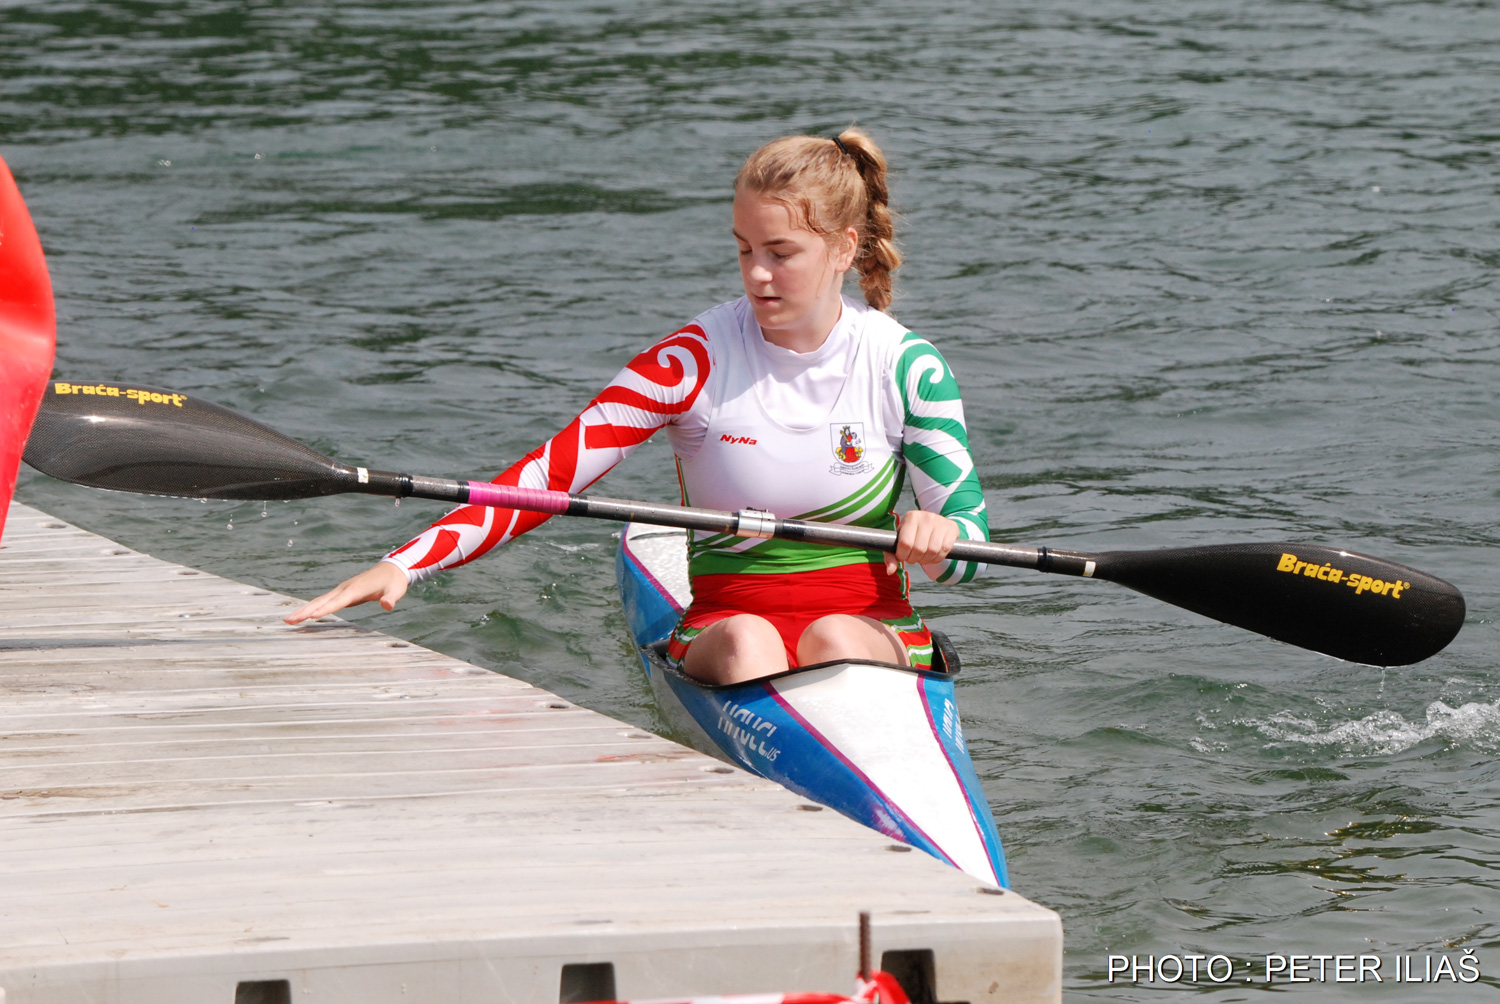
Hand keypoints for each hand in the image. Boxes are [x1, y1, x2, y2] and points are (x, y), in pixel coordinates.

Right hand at [284, 561, 409, 624]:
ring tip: (288, 620)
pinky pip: (323, 601)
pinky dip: (312, 608)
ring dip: (304, 610)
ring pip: (319, 600)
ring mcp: (341, 590)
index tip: (312, 617)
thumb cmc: (394, 582)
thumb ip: (391, 598)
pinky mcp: (341, 593)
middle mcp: (345, 588)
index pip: (339, 601)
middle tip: (289, 620)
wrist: (391, 569)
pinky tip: (302, 616)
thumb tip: (388, 605)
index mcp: (357, 589)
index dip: (326, 609)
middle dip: (305, 611)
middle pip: (322, 601)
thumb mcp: (397, 590)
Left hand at [885, 510, 958, 574]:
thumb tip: (890, 571)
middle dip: (914, 559)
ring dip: (926, 560)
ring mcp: (940, 522)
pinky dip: (938, 558)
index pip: (905, 543)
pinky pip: (944, 550)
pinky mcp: (952, 528)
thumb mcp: (899, 541)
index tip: (903, 556)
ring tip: (923, 557)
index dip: (903, 556)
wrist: (935, 525)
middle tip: (914, 558)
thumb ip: (891, 556)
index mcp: (911, 517)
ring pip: (933, 551)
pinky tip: (933, 555)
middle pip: (919, 549)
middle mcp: (926, 517)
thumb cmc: (913, 535)